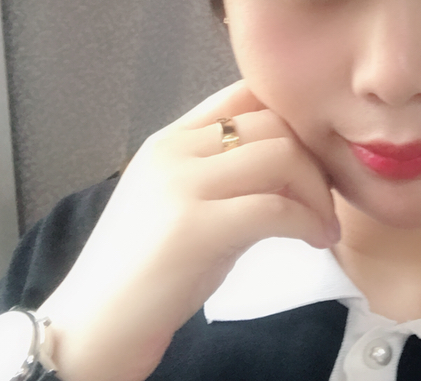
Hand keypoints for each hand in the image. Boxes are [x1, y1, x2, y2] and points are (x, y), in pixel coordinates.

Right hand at [39, 81, 338, 380]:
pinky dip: (309, 222)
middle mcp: (175, 149)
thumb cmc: (147, 268)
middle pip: (274, 124)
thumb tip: (293, 161)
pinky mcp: (193, 227)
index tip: (311, 157)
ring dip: (318, 193)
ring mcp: (181, 184)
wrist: (94, 326)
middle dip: (313, 160)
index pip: (243, 95)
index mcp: (172, 139)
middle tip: (324, 198)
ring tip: (323, 224)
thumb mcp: (187, 201)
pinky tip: (316, 240)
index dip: (291, 118)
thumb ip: (228, 172)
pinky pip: (275, 208)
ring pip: (282, 156)